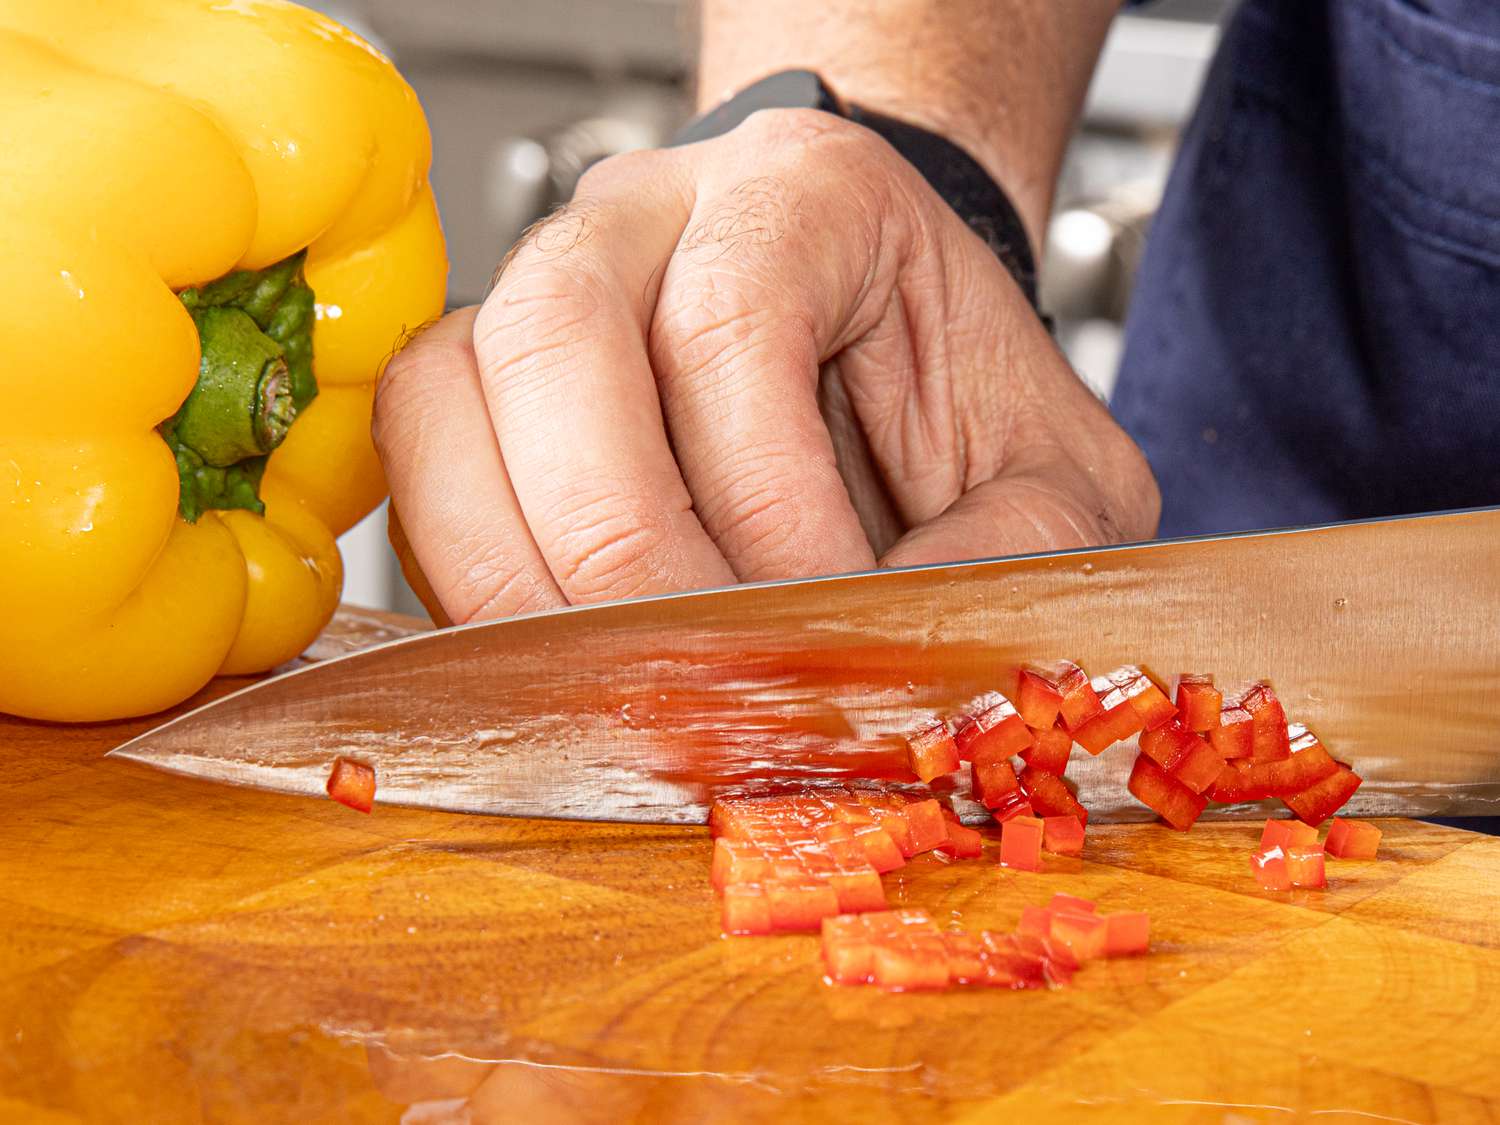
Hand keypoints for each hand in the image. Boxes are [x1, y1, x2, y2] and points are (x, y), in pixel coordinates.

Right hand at [373, 109, 1158, 624]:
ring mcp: (543, 282)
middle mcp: (649, 212)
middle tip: (689, 679)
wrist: (883, 345)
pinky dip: (467, 573)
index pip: (733, 324)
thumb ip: (1022, 546)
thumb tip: (896, 652)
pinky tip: (555, 648)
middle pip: (556, 340)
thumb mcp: (1052, 469)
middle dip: (618, 550)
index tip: (810, 624)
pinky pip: (413, 460)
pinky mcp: (483, 376)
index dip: (761, 505)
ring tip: (614, 678)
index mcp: (806, 193)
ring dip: (514, 571)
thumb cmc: (957, 398)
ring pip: (444, 395)